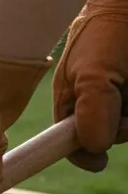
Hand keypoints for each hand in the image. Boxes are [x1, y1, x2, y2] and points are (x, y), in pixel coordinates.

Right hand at [53, 0, 127, 172]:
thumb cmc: (107, 32)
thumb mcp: (91, 74)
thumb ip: (90, 113)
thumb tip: (95, 150)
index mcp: (73, 106)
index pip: (72, 145)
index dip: (83, 155)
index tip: (98, 161)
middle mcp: (100, 107)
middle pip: (111, 139)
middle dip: (122, 126)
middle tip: (123, 90)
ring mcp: (124, 102)